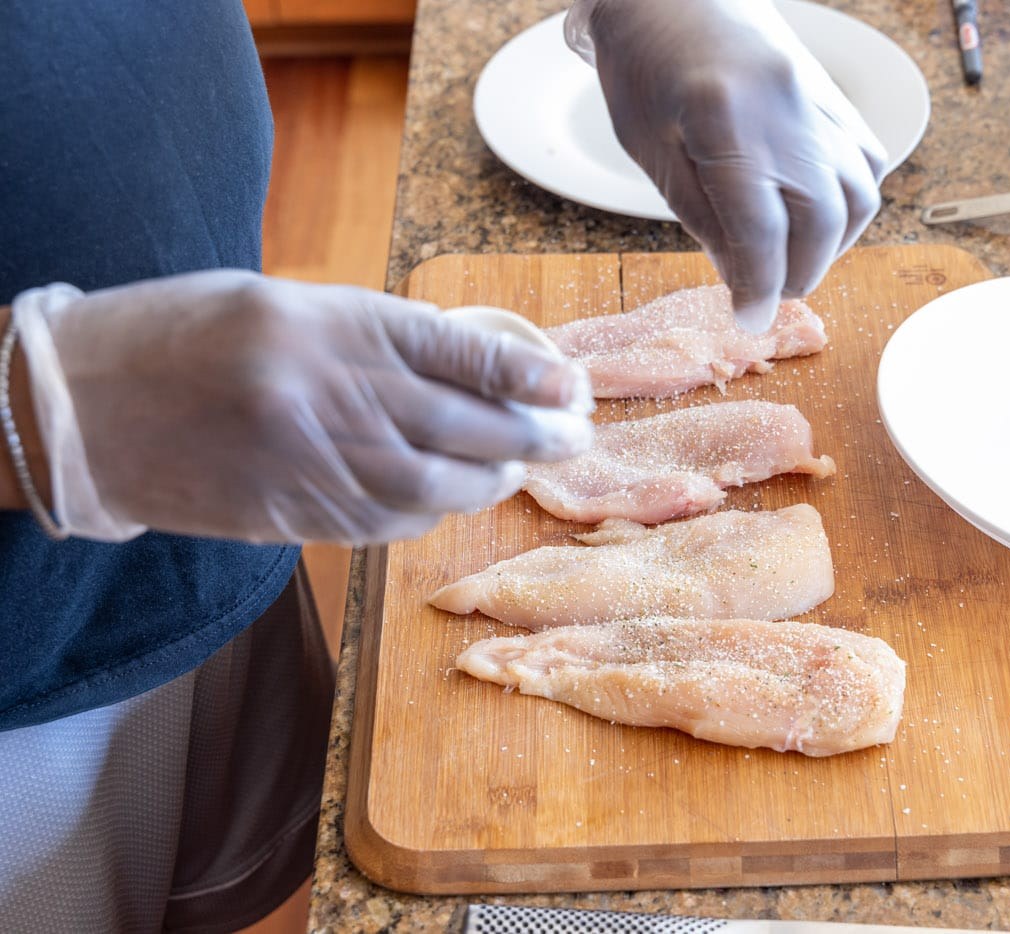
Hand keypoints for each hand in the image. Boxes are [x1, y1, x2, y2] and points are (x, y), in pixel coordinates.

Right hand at [10, 271, 592, 543]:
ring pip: (435, 487)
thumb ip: (374, 336)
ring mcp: (310, 462)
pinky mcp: (292, 514)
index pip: (457, 350)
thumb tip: (466, 370)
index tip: (570, 383)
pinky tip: (450, 499)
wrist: (82, 410)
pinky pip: (386, 523)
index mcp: (326, 325)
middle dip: (531, 434)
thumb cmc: (183, 336)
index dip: (525, 372)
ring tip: (519, 468)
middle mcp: (327, 395)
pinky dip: (430, 514)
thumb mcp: (285, 305)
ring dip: (489, 481)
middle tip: (573, 435)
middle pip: (463, 425)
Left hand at [567, 0, 886, 331]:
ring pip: (857, 194)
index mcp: (725, 120)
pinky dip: (850, 201)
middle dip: (798, 272)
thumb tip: (746, 276)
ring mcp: (819, 97)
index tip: (752, 318)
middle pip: (821, 219)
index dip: (759, 286)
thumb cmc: (645, 66)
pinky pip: (866, 160)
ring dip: (832, 244)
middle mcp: (786, 108)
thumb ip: (703, 216)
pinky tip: (817, 217)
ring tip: (793, 260)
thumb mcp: (652, 152)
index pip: (760, 230)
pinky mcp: (833, 93)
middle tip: (768, 292)